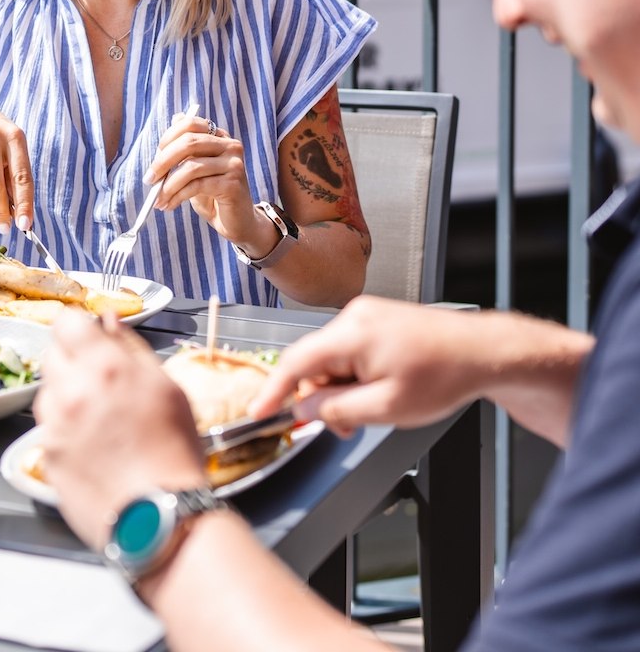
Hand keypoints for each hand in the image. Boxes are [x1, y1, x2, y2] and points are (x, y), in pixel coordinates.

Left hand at [33, 310, 205, 549]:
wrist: (159, 517)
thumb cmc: (173, 453)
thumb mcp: (167, 388)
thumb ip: (131, 347)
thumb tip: (108, 321)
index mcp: (104, 366)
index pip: (66, 322)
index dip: (78, 327)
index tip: (89, 336)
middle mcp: (70, 391)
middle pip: (51, 354)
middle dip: (71, 360)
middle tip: (101, 381)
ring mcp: (54, 426)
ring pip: (46, 393)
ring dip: (65, 395)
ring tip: (99, 418)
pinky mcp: (46, 458)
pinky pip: (48, 429)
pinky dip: (64, 430)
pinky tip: (93, 446)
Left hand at [149, 111, 270, 255]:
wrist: (236, 221)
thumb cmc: (212, 194)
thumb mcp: (195, 168)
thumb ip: (186, 149)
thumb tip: (172, 123)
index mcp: (220, 137)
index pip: (191, 124)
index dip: (169, 137)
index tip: (155, 155)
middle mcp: (231, 146)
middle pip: (189, 143)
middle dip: (163, 162)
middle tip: (149, 179)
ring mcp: (234, 164)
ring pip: (191, 167)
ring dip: (168, 185)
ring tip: (158, 199)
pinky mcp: (233, 184)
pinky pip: (197, 186)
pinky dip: (177, 196)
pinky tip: (170, 205)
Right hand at [249, 296, 484, 437]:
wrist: (482, 352)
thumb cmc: (444, 375)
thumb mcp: (386, 408)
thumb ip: (338, 409)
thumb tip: (304, 409)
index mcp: (352, 333)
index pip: (296, 361)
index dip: (273, 389)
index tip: (259, 412)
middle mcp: (354, 316)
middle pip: (314, 361)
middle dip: (322, 397)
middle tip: (343, 427)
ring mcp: (366, 314)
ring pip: (333, 358)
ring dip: (342, 388)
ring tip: (374, 408)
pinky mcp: (377, 318)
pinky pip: (349, 349)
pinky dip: (354, 374)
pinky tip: (379, 389)